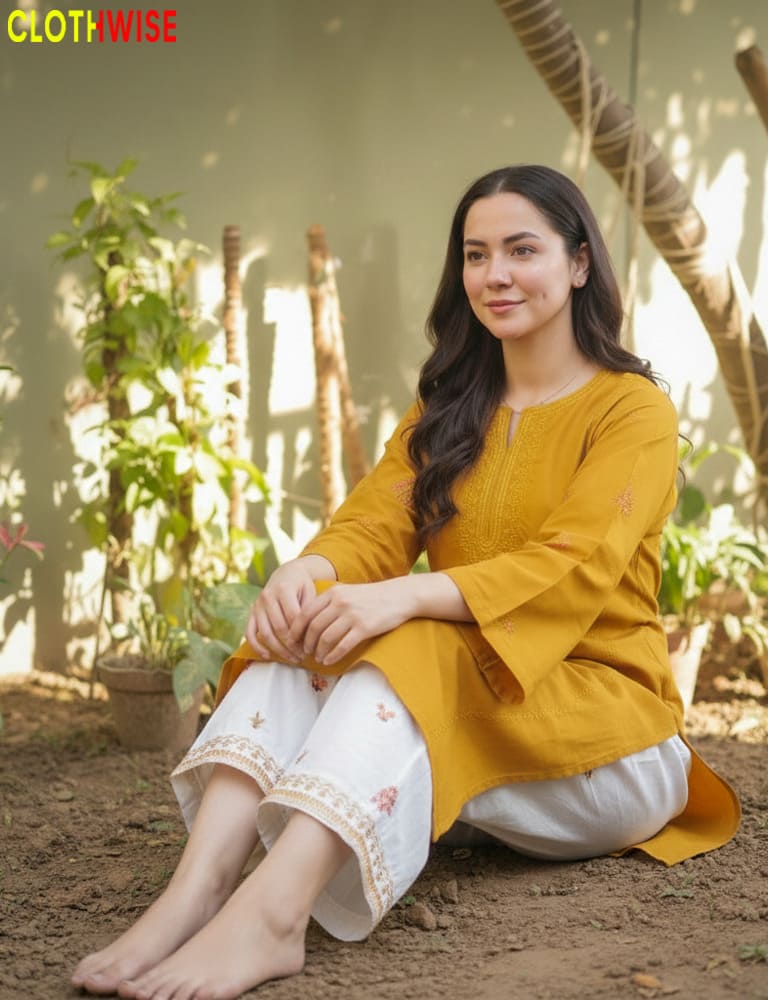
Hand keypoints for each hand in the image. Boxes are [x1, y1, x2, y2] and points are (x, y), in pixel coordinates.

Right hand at [245, 557, 331, 662]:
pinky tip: (267, 656)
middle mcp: (267, 596)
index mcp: (284, 589)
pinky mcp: (251, 613)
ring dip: (278, 650)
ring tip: (292, 659)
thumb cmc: (302, 586)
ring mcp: (257, 605)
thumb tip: (309, 636)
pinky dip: (256, 646)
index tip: (310, 647)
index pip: (293, 618)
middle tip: (303, 656)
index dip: (302, 635)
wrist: (287, 574)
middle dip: (292, 646)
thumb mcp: (310, 592)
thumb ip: (309, 610)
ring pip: (265, 633)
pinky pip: (249, 633)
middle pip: (279, 627)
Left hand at [291, 577, 418, 665]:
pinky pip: (342, 646)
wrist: (399, 596)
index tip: (291, 640)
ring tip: (317, 658)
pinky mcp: (364, 628)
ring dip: (318, 651)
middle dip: (305, 643)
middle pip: (313, 627)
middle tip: (304, 652)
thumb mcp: (348, 592)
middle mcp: (340, 603)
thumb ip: (330, 602)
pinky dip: (332, 656)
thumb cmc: (372, 597)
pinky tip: (329, 661)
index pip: (305, 612)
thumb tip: (309, 620)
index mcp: (333, 593)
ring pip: (326, 638)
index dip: (295, 629)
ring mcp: (352, 615)